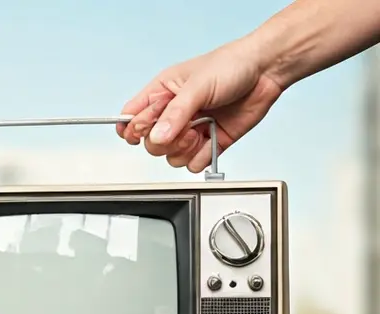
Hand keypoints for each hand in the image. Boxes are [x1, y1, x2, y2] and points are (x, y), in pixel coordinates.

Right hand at [116, 39, 284, 172]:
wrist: (266, 71)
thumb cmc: (231, 65)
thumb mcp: (197, 86)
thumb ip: (175, 114)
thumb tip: (157, 137)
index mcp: (162, 93)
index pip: (132, 118)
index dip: (133, 129)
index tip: (142, 132)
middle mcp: (174, 114)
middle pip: (151, 144)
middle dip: (165, 141)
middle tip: (183, 128)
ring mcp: (191, 130)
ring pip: (171, 157)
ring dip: (185, 150)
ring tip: (200, 131)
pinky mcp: (209, 142)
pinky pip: (195, 163)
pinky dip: (202, 157)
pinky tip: (211, 140)